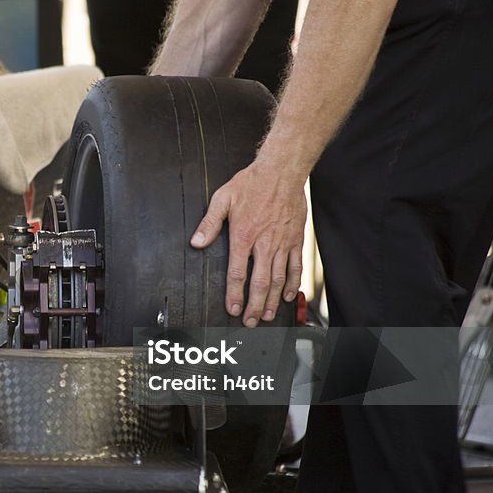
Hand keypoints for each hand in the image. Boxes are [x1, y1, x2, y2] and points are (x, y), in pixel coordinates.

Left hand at [190, 161, 306, 326]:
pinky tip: (286, 296)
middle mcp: (264, 243)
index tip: (232, 309)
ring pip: (278, 279)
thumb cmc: (251, 183)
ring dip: (271, 300)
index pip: (237, 273)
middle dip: (254, 306)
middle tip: (250, 321)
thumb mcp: (223, 199)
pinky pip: (295, 266)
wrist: (281, 171)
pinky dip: (292, 284)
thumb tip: (196, 242)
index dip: (234, 295)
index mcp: (244, 236)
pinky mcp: (296, 240)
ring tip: (266, 315)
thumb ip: (209, 223)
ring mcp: (283, 243)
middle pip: (259, 282)